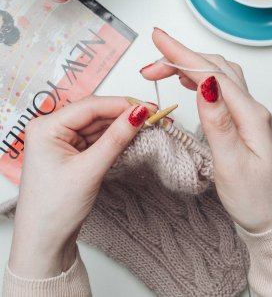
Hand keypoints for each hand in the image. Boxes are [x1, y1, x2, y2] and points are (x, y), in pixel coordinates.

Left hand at [9, 96, 151, 277]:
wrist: (45, 241)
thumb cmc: (54, 209)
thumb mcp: (89, 170)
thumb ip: (116, 139)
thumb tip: (138, 114)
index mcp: (46, 128)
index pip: (90, 106)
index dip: (121, 104)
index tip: (147, 107)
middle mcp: (53, 130)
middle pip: (95, 114)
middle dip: (124, 115)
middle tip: (152, 115)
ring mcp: (63, 141)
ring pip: (98, 126)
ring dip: (122, 127)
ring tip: (146, 125)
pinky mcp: (73, 152)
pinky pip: (98, 139)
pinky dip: (115, 138)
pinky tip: (131, 136)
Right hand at [140, 28, 271, 232]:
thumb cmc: (255, 197)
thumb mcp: (232, 164)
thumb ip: (218, 122)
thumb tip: (205, 84)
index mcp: (250, 115)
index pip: (212, 74)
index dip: (183, 55)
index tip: (159, 39)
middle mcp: (251, 108)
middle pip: (215, 68)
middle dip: (181, 58)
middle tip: (151, 65)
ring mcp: (247, 113)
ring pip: (218, 75)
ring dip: (191, 65)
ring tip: (164, 68)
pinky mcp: (241, 121)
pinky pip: (221, 89)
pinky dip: (201, 78)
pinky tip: (190, 81)